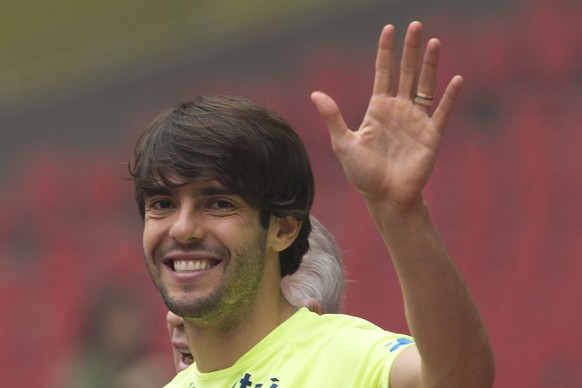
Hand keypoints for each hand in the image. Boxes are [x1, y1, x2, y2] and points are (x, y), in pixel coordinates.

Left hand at [311, 21, 462, 212]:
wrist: (385, 197)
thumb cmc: (362, 173)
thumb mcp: (343, 143)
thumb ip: (333, 117)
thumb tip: (315, 94)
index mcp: (377, 109)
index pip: (383, 73)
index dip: (385, 52)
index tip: (388, 29)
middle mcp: (398, 110)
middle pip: (406, 73)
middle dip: (410, 50)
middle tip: (415, 25)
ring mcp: (416, 121)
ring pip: (425, 86)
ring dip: (430, 65)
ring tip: (434, 42)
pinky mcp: (431, 135)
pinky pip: (441, 112)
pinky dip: (449, 97)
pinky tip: (455, 79)